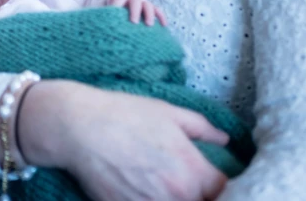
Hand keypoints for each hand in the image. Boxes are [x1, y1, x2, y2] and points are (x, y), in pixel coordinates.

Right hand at [16, 80, 228, 200]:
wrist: (77, 127)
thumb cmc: (123, 114)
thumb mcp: (168, 112)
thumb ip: (202, 128)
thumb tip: (225, 139)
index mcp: (193, 172)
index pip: (228, 195)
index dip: (229, 191)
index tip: (221, 185)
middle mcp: (176, 197)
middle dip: (202, 197)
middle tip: (196, 188)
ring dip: (176, 200)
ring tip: (164, 186)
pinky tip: (144, 192)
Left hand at [107, 0, 166, 25]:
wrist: (122, 1)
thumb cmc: (112, 10)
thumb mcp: (107, 10)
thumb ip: (106, 17)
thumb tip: (101, 31)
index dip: (116, 6)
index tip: (115, 17)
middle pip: (135, 1)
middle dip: (134, 11)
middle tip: (133, 22)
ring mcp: (143, 2)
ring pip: (148, 5)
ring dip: (148, 14)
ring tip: (148, 25)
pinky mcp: (151, 8)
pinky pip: (158, 11)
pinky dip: (161, 17)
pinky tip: (164, 26)